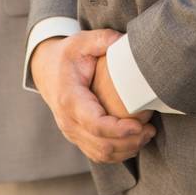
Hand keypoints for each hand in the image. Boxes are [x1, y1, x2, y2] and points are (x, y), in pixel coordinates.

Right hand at [30, 30, 155, 163]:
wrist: (45, 69)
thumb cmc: (66, 56)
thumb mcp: (81, 41)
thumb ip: (104, 39)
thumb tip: (125, 41)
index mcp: (69, 98)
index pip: (94, 123)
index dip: (118, 129)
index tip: (139, 125)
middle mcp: (68, 121)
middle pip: (101, 144)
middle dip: (130, 141)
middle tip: (150, 129)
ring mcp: (71, 132)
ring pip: (100, 154)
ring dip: (127, 149)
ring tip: (146, 135)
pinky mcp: (77, 137)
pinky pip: (98, 154)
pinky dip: (118, 154)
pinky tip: (134, 142)